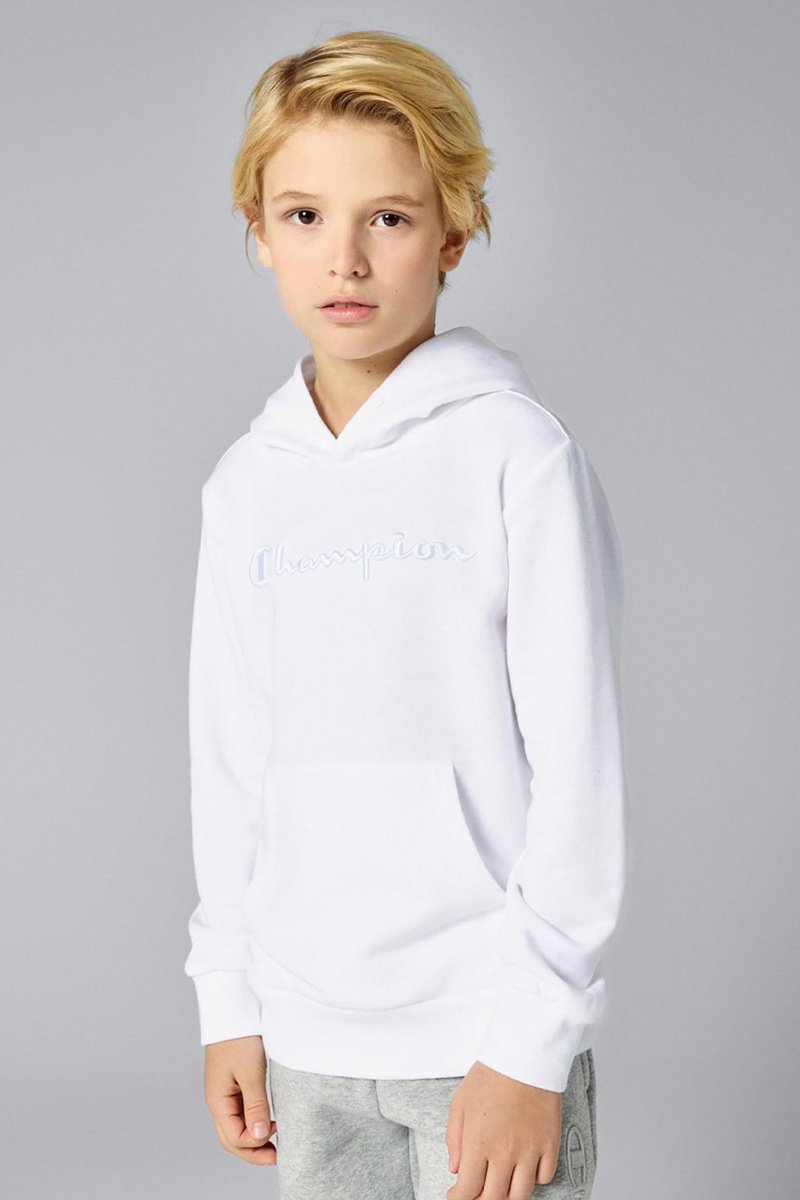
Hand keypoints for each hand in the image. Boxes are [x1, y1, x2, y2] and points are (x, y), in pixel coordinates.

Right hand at [203, 1035, 277, 1164]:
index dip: (254, 1146)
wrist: (233, 1008)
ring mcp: (225, 1092)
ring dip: (254, 1138)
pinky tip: (268, 1121)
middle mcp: (218, 1100)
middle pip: (231, 1138)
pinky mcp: (234, 1083)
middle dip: (253, 1151)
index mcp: (217, 1100)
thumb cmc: (239, 1036)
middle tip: (278, 1157)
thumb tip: (258, 1137)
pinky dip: (254, 1122)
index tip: (278, 1139)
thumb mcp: (250, 1072)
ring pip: (236, 1126)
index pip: (232, 1138)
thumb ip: (255, 1105)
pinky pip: (241, 1112)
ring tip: (275, 1143)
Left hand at [445, 1060, 561, 1197]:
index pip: (468, 1190)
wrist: (524, 1054)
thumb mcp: (460, 1102)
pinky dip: (533, 1179)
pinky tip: (524, 1168)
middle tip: (477, 1193)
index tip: (456, 1196)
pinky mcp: (550, 1143)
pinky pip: (544, 1178)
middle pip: (494, 1199)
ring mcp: (530, 1150)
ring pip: (521, 1195)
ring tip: (500, 1184)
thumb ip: (454, 1139)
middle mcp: (505, 1152)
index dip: (459, 1199)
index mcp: (479, 1142)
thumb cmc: (490, 1075)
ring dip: (508, 1195)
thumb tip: (455, 1170)